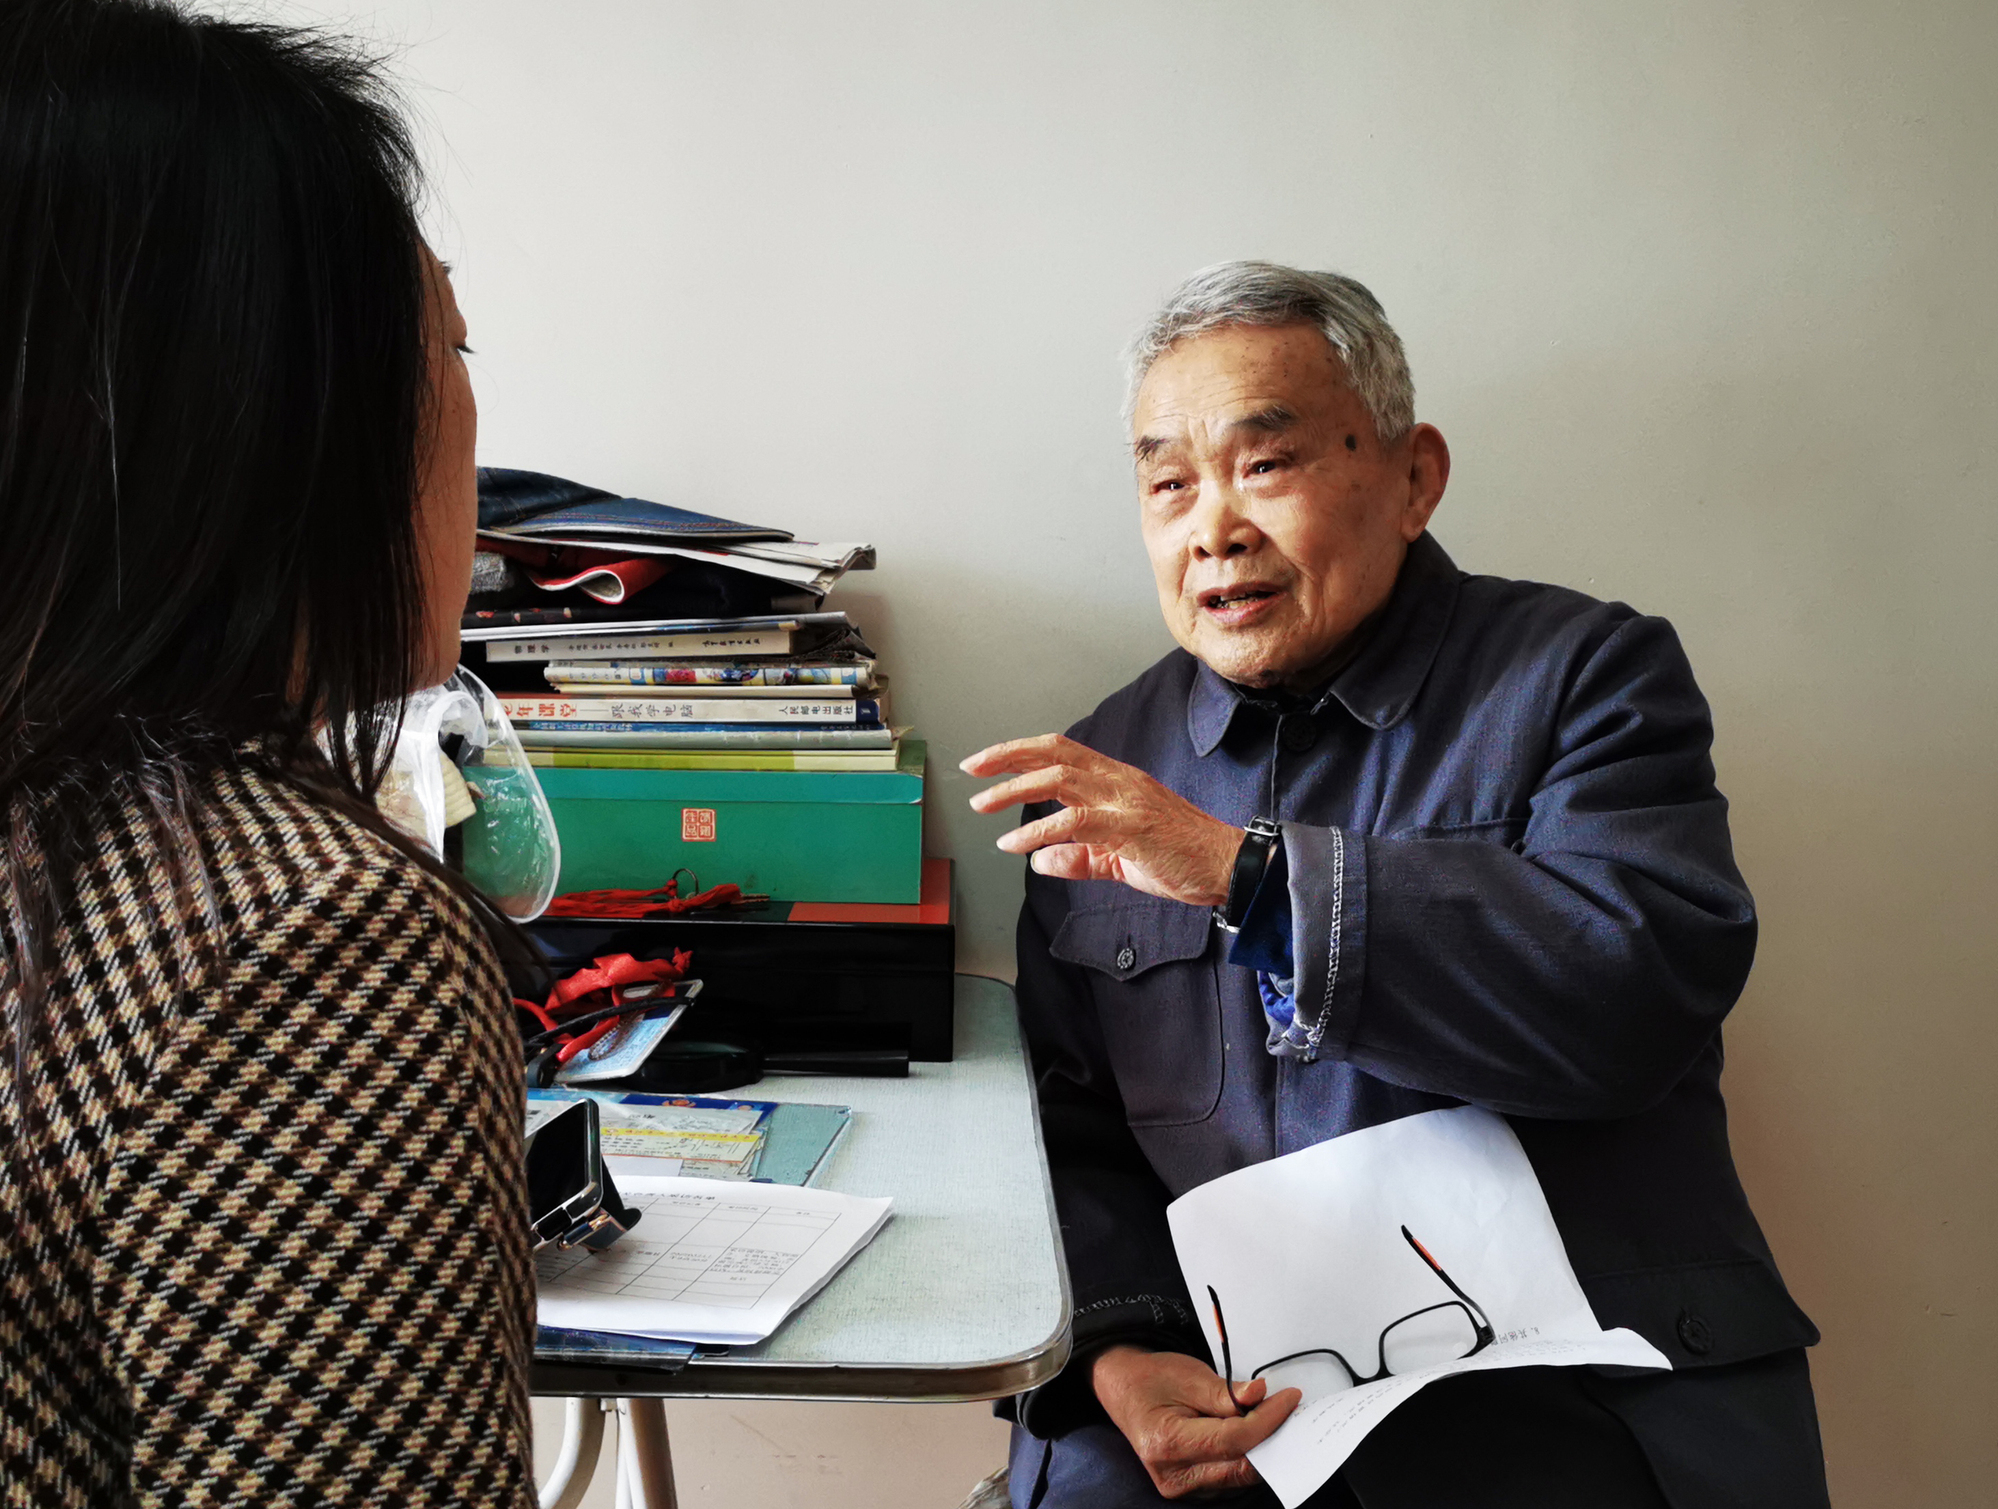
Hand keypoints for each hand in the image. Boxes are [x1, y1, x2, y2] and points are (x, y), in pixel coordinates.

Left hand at [961, 734, 1243, 905]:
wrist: (1229, 867)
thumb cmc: (1181, 858)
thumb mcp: (1119, 859)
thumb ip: (1079, 858)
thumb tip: (1039, 861)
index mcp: (1117, 780)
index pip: (1061, 751)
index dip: (1019, 751)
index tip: (985, 761)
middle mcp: (1118, 781)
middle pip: (1053, 753)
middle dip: (1006, 756)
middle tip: (971, 770)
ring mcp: (1125, 801)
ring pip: (1058, 779)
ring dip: (1014, 789)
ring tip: (982, 805)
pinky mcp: (1130, 827)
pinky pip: (1075, 822)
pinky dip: (1040, 831)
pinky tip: (1017, 844)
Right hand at [1091, 1346, 1300, 1498]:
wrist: (1125, 1390)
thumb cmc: (1152, 1381)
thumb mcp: (1188, 1375)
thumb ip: (1226, 1391)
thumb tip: (1261, 1395)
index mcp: (1167, 1443)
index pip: (1234, 1440)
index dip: (1268, 1419)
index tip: (1289, 1399)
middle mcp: (1174, 1474)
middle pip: (1240, 1466)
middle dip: (1271, 1438)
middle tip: (1288, 1410)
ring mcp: (1182, 1486)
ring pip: (1239, 1476)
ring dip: (1262, 1449)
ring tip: (1273, 1418)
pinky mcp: (1193, 1487)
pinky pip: (1231, 1477)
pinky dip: (1248, 1456)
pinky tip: (1255, 1434)